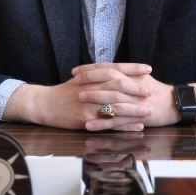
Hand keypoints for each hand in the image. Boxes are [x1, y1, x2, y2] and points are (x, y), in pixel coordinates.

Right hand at [2, 63, 153, 130]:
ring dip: (134, 109)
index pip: (115, 68)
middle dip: (136, 88)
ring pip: (115, 105)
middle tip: (151, 91)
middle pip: (118, 85)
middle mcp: (90, 87)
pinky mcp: (85, 118)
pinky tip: (137, 126)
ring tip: (149, 111)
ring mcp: (88, 103)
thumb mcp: (80, 78)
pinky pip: (108, 122)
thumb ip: (98, 74)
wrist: (44, 104)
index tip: (148, 69)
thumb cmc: (64, 92)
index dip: (132, 68)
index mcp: (90, 75)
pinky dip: (124, 124)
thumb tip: (119, 71)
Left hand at [72, 63, 195, 127]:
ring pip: (111, 98)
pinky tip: (89, 125)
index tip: (76, 71)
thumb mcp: (141, 79)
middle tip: (74, 81)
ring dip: (94, 98)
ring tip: (78, 99)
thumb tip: (106, 71)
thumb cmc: (157, 92)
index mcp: (132, 75)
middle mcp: (132, 86)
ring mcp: (134, 102)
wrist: (175, 105)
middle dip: (90, 80)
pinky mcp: (135, 117)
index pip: (108, 68)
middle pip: (108, 79)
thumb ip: (125, 74)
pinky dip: (102, 123)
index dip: (91, 69)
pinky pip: (116, 120)